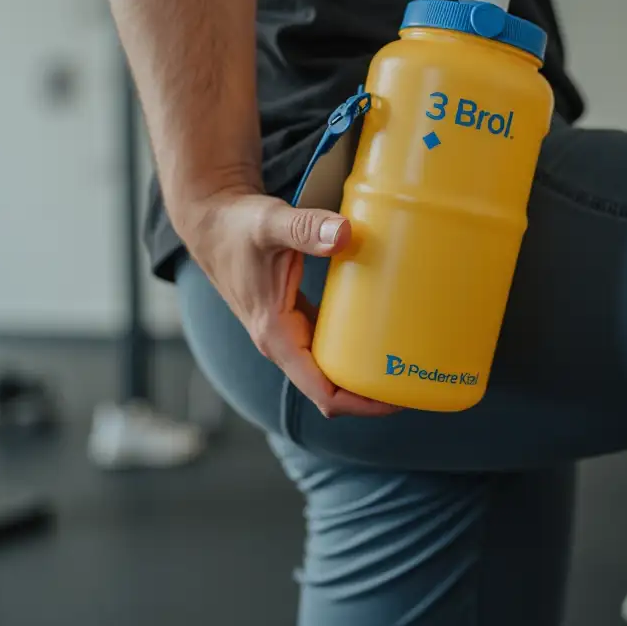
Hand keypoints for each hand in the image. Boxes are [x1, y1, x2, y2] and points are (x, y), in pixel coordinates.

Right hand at [181, 189, 398, 419]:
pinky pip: (326, 348)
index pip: (323, 391)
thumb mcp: (271, 224)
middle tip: (415, 381)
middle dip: (371, 395)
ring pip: (328, 372)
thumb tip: (346, 233)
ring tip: (405, 365)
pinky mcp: (292, 319)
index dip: (362, 404)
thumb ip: (306, 228)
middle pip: (331, 390)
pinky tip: (378, 334)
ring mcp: (286, 334)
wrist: (211, 221)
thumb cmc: (237, 226)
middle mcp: (281, 342)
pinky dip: (351, 350)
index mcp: (276, 335)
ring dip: (362, 375)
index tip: (398, 398)